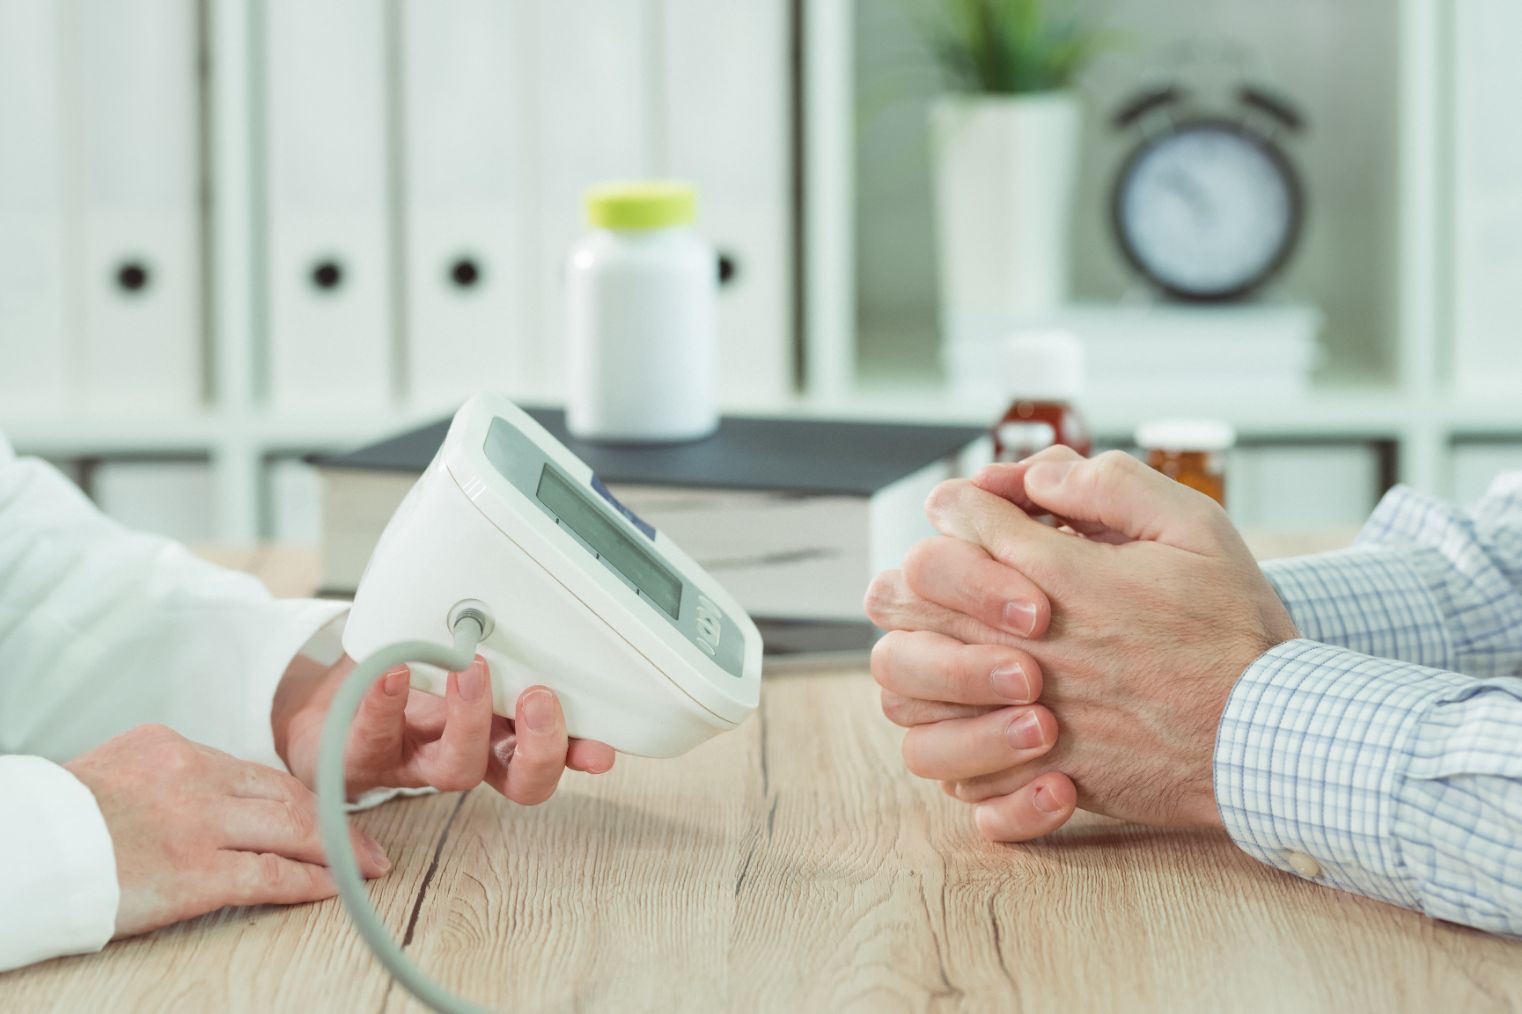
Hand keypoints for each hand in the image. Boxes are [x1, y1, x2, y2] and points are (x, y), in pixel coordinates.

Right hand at [65, 724, 391, 938]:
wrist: (25, 848)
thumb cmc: (58, 822)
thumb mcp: (115, 772)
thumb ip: (162, 778)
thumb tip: (192, 794)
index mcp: (173, 747)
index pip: (253, 772)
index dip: (296, 795)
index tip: (321, 810)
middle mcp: (195, 777)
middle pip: (285, 794)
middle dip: (333, 818)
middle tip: (364, 839)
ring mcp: (200, 824)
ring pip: (293, 827)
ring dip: (339, 849)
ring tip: (368, 864)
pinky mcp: (197, 873)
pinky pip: (273, 874)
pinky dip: (314, 880)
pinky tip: (338, 886)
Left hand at [274, 654, 614, 804]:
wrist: (321, 720)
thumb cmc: (400, 689)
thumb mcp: (457, 662)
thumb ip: (499, 641)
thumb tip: (541, 597)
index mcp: (498, 737)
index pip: (550, 752)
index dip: (579, 755)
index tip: (601, 748)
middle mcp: (466, 756)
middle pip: (518, 779)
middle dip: (538, 746)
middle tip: (538, 700)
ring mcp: (416, 760)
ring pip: (457, 768)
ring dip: (471, 720)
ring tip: (471, 670)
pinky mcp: (363, 753)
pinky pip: (376, 734)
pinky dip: (387, 701)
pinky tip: (394, 671)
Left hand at [866, 447, 1297, 840]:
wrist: (1270, 738)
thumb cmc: (1236, 630)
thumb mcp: (1195, 527)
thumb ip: (1111, 486)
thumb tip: (1039, 475)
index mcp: (1062, 577)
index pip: (958, 518)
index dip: (959, 504)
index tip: (974, 508)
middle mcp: (1029, 644)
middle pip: (909, 594)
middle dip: (920, 573)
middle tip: (945, 573)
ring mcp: (1024, 712)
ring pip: (907, 685)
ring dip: (918, 656)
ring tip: (946, 645)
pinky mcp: (1035, 771)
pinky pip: (946, 761)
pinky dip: (948, 736)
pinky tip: (976, 717)